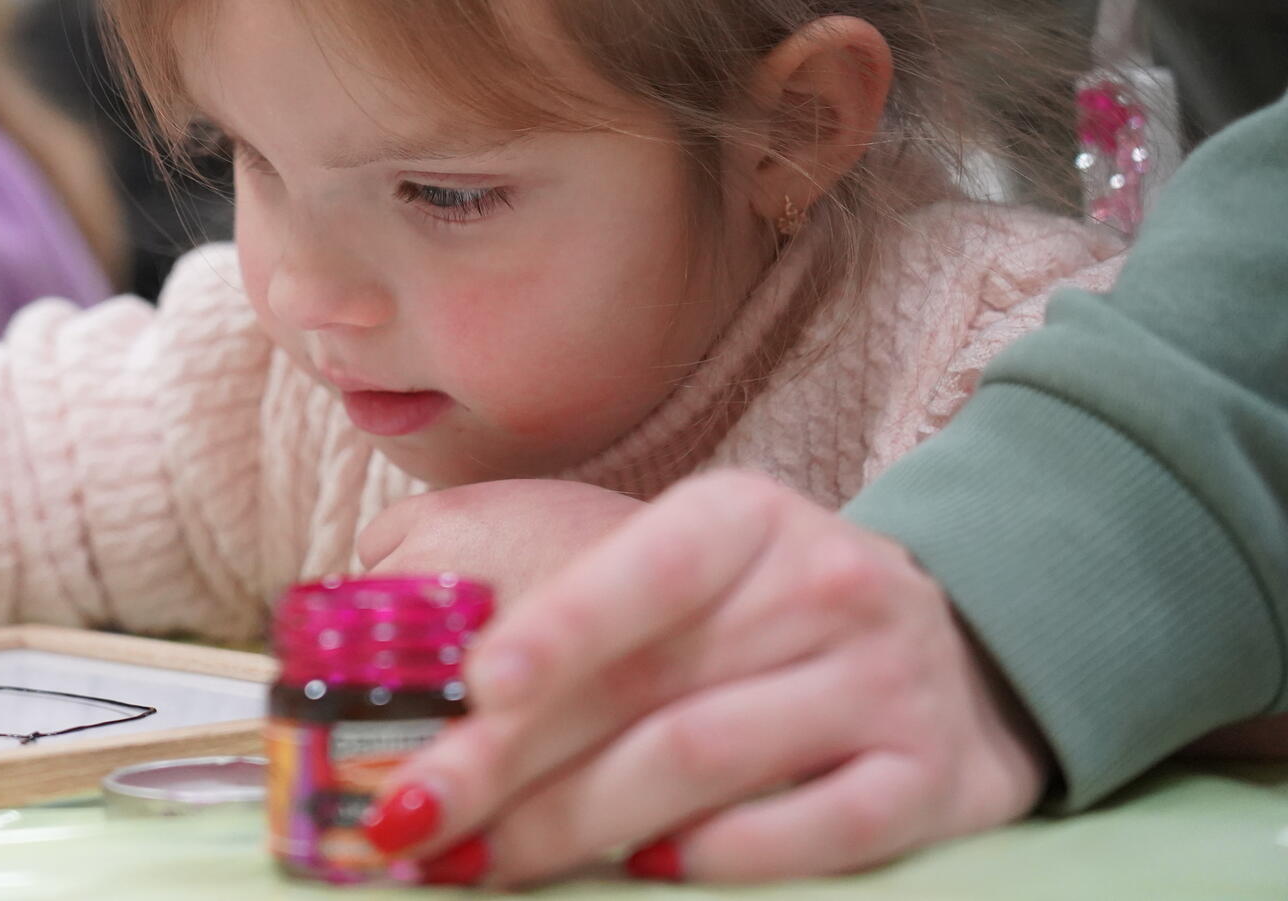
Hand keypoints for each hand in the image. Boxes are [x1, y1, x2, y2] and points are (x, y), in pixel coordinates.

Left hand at [364, 472, 1047, 886]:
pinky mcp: (932, 779)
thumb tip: (442, 694)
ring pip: (706, 760)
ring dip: (576, 822)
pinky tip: (641, 872)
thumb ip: (588, 612)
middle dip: (511, 761)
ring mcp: (886, 682)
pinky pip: (815, 830)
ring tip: (483, 861)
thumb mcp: (699, 573)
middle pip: (648, 686)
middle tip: (413, 817)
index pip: (644, 571)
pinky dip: (719, 857)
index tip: (475, 688)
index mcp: (745, 518)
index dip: (559, 629)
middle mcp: (823, 585)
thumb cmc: (778, 616)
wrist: (971, 656)